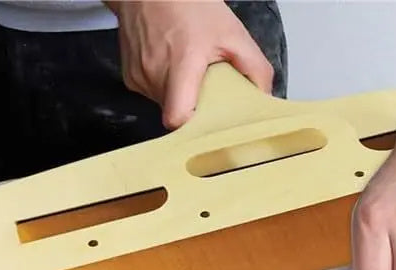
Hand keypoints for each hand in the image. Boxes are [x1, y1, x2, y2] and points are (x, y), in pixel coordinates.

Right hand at [106, 0, 272, 128]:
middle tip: (209, 90)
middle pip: (178, 115)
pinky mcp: (131, 78)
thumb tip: (265, 98)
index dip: (195, 130)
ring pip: (167, 106)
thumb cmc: (186, 3)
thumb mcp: (233, 33)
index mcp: (180, 64)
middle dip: (197, 108)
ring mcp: (139, 77)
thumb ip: (256, 68)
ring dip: (183, 96)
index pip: (178, 118)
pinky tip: (174, 66)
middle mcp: (154, 73)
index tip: (209, 127)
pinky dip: (167, 87)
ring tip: (190, 71)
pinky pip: (154, 95)